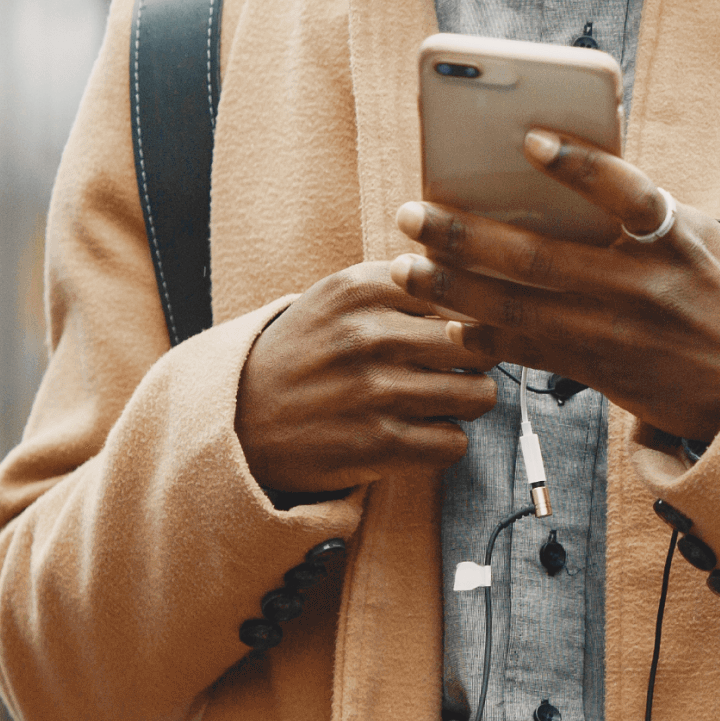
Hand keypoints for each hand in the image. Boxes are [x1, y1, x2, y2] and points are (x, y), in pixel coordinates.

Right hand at [234, 262, 501, 498]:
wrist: (238, 419)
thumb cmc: (307, 353)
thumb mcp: (339, 296)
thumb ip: (404, 280)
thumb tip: (479, 275)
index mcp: (361, 288)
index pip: (463, 292)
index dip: (470, 314)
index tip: (456, 327)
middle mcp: (369, 335)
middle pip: (481, 343)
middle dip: (477, 359)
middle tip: (453, 368)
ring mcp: (374, 392)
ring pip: (479, 394)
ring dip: (465, 402)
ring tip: (438, 400)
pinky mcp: (376, 445)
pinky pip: (455, 443)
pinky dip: (444, 442)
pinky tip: (418, 433)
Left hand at [391, 133, 719, 443]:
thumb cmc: (716, 290)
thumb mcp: (699, 238)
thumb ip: (642, 207)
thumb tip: (568, 161)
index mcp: (674, 239)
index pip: (627, 192)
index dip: (580, 165)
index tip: (528, 138)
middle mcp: (645, 287)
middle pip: (541, 258)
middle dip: (466, 236)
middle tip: (412, 213)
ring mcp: (620, 335)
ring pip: (520, 311)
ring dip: (454, 290)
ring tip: (406, 269)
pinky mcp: (604, 373)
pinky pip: (532, 355)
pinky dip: (486, 339)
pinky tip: (450, 325)